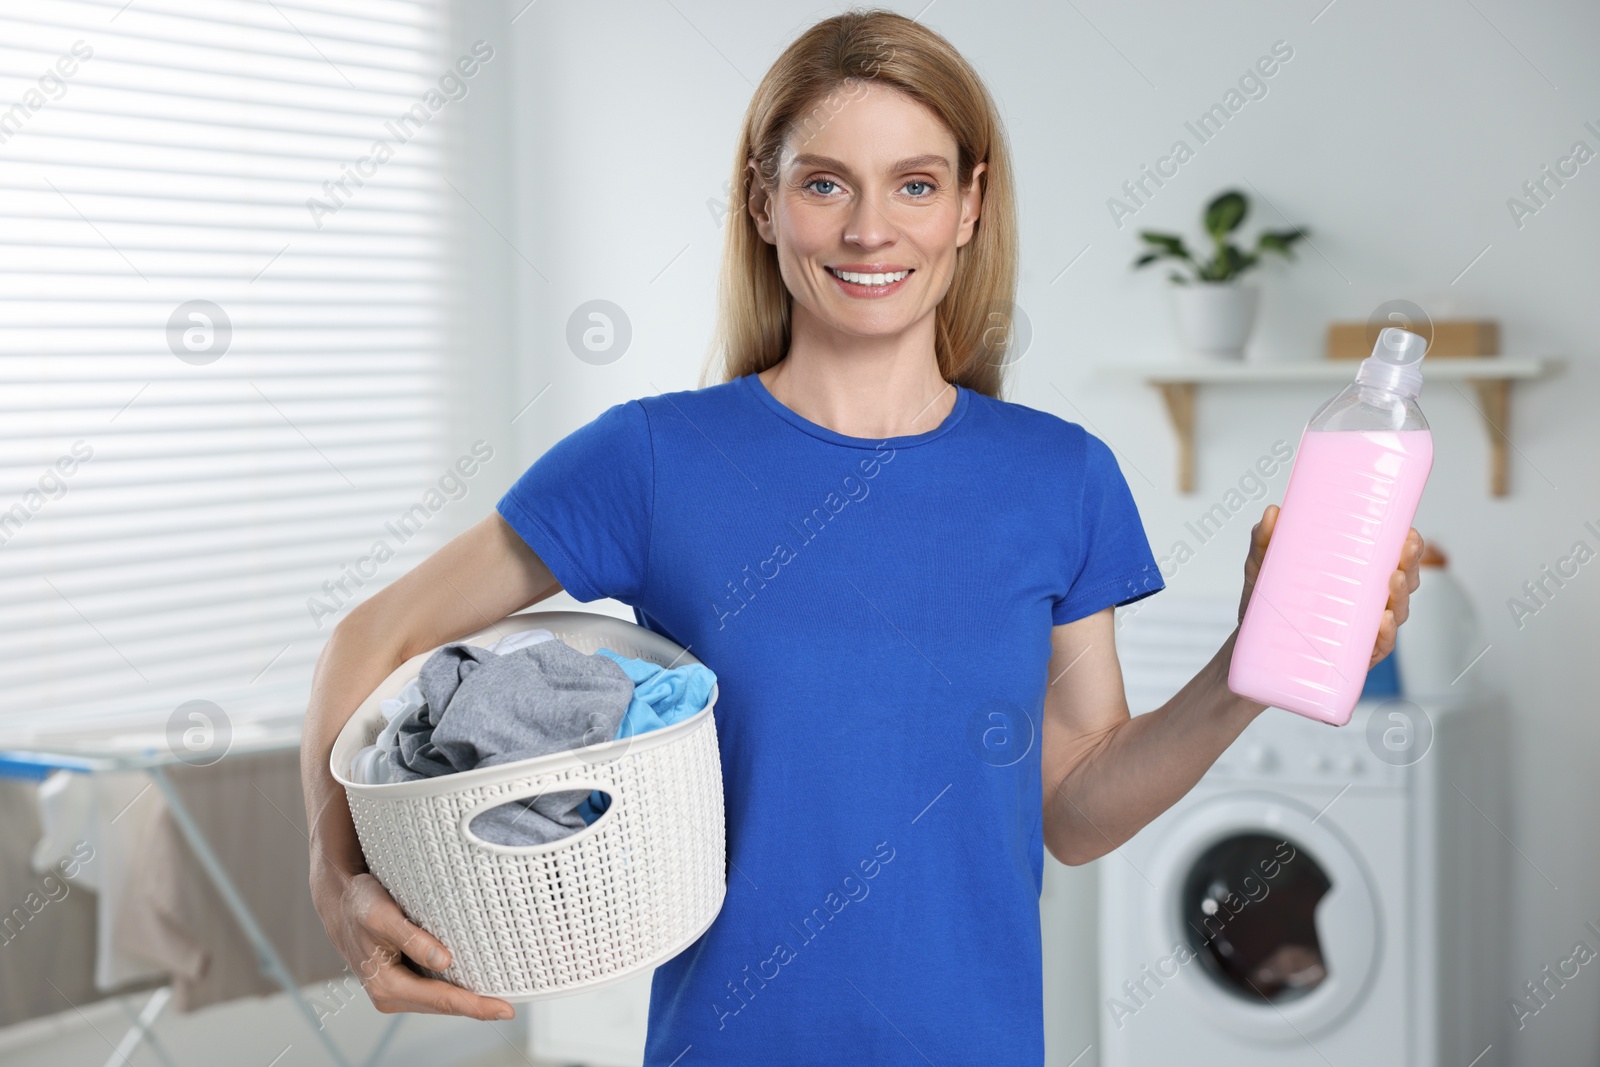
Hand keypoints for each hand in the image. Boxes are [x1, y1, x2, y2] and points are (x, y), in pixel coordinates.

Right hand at [311, 865, 513, 1020]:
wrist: (339, 902)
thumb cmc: (360, 905)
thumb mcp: (383, 916)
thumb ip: (414, 939)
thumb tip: (445, 962)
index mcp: (386, 984)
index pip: (441, 1000)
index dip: (475, 1006)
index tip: (505, 1010)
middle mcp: (389, 994)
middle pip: (443, 1006)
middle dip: (476, 1008)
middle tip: (510, 1007)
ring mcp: (395, 990)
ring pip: (438, 1001)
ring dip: (466, 1001)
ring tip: (498, 1000)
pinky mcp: (401, 980)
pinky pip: (433, 990)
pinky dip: (454, 990)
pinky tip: (473, 985)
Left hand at [1238, 504, 1424, 670]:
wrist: (1249, 646)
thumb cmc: (1267, 604)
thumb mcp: (1263, 566)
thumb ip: (1266, 540)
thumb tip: (1273, 513)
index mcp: (1354, 576)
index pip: (1390, 560)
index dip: (1407, 547)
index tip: (1410, 532)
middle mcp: (1364, 602)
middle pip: (1402, 584)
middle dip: (1410, 566)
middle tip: (1405, 550)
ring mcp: (1361, 629)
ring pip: (1395, 612)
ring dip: (1400, 595)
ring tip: (1395, 579)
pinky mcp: (1352, 655)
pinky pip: (1376, 646)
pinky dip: (1384, 634)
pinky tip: (1382, 620)